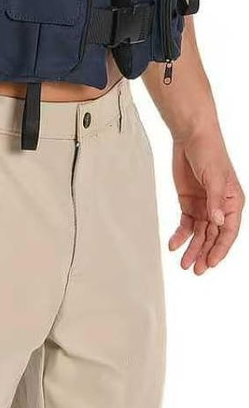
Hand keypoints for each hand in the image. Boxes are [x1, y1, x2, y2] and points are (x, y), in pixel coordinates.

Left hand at [168, 126, 243, 272]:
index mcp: (233, 203)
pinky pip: (186, 223)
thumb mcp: (214, 176)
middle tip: (196, 269)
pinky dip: (180, 235)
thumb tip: (218, 222)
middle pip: (213, 236)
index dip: (220, 249)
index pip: (228, 232)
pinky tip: (174, 244)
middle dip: (205, 253)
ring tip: (184, 264)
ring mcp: (204, 206)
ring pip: (199, 233)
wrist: (190, 137)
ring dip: (192, 248)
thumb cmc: (209, 152)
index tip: (211, 262)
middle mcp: (219, 207)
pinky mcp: (189, 202)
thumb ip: (215, 200)